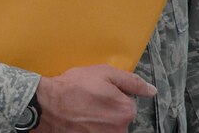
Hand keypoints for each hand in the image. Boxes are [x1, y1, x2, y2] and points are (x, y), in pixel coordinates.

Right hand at [35, 64, 155, 131]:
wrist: (47, 105)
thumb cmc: (73, 87)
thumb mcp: (103, 73)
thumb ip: (131, 81)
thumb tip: (151, 91)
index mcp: (126, 110)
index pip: (128, 103)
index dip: (113, 95)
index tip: (98, 91)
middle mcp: (121, 128)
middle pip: (119, 117)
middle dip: (107, 109)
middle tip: (89, 100)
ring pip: (109, 126)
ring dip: (99, 120)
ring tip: (82, 111)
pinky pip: (98, 131)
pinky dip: (90, 127)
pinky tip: (80, 120)